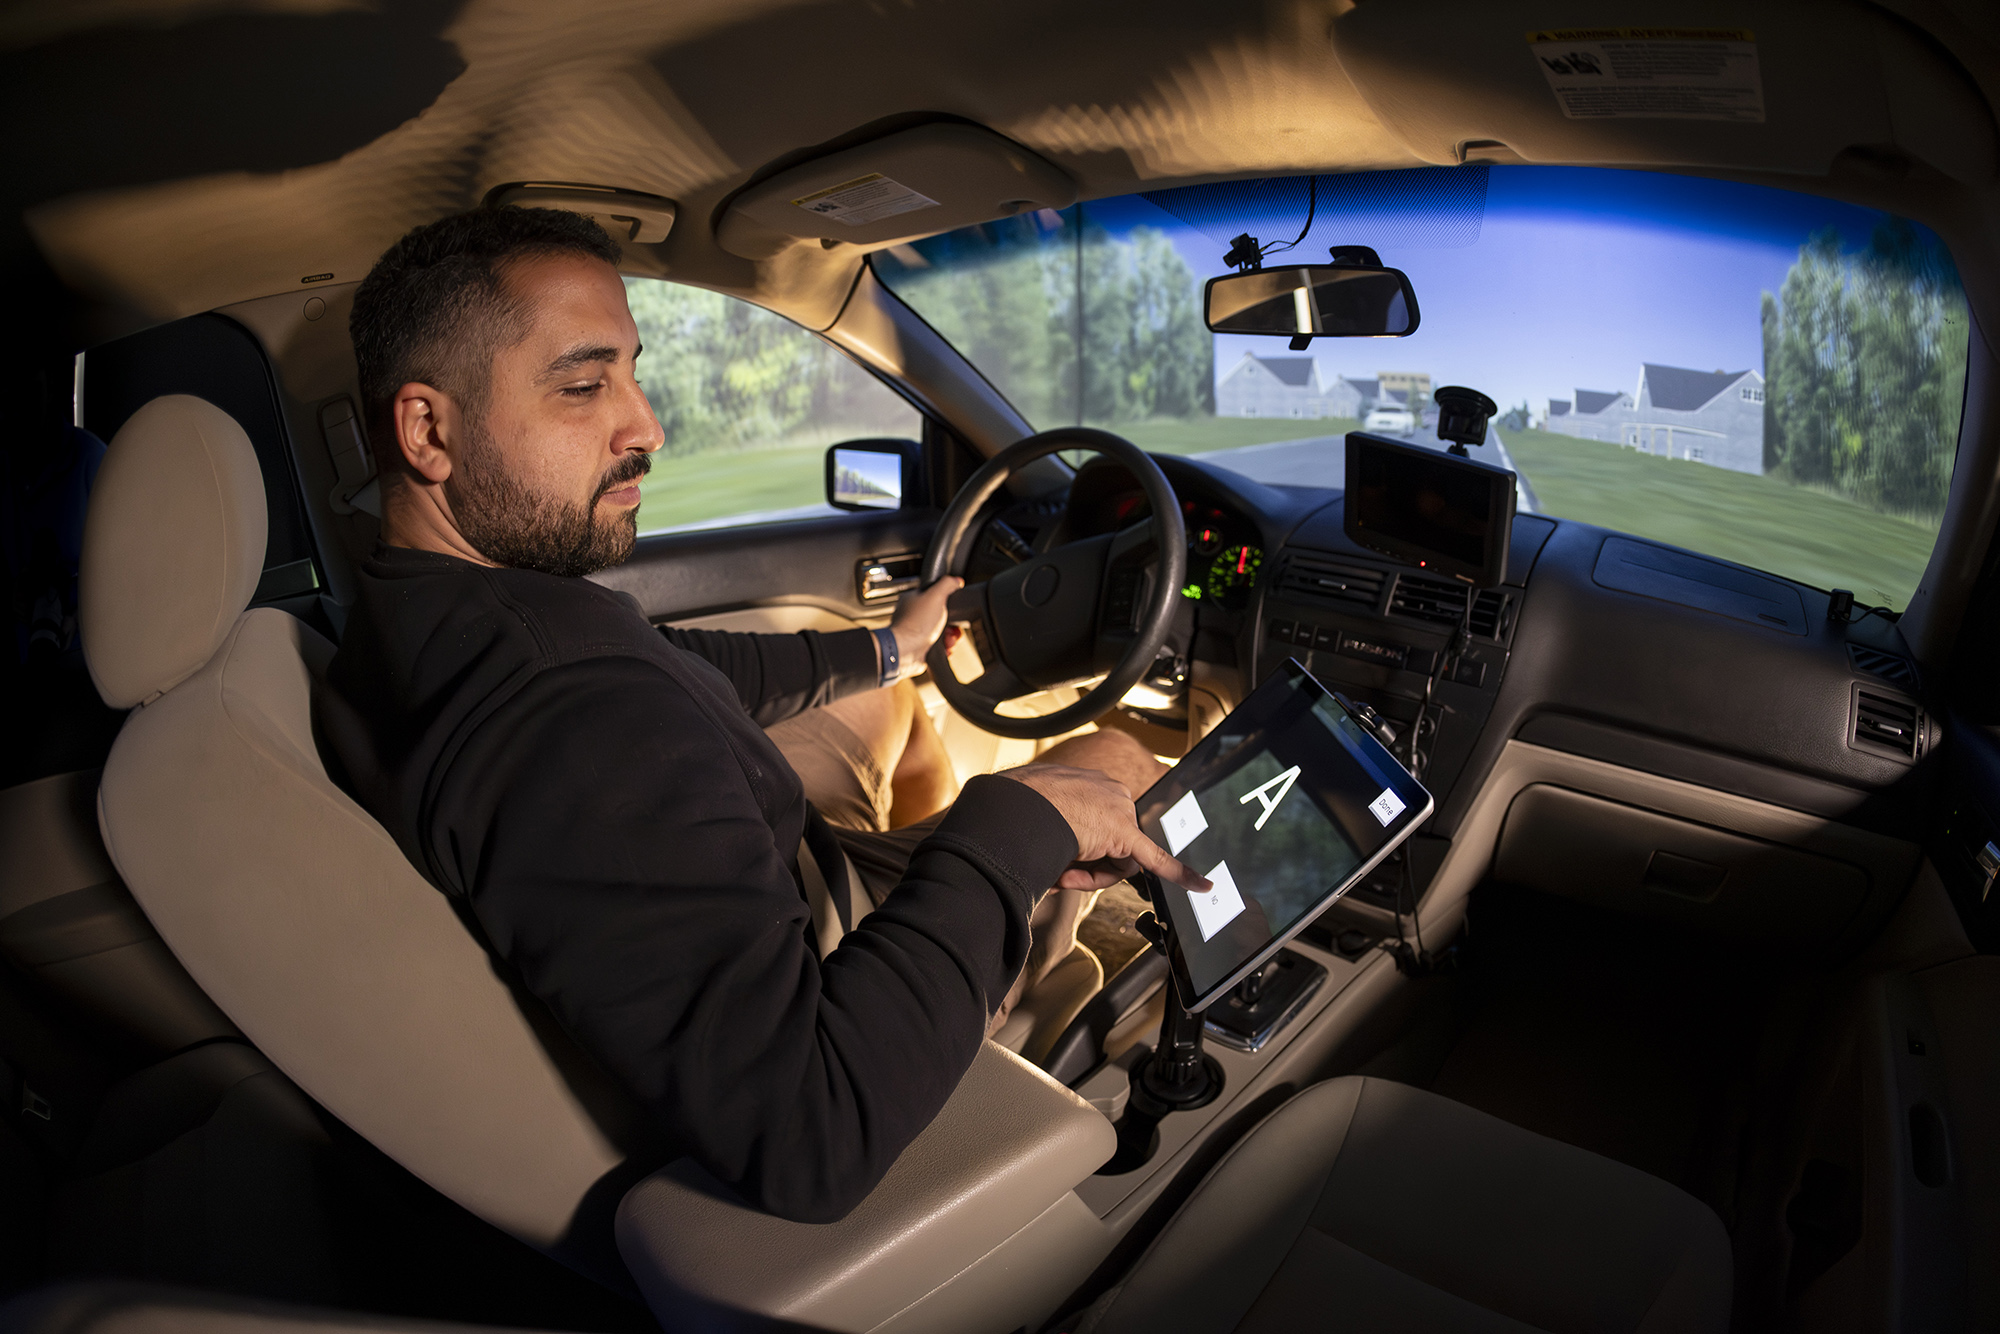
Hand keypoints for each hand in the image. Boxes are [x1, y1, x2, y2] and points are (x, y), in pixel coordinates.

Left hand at [891, 575, 961, 669]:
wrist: (906, 651)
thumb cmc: (916, 624)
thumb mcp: (935, 596)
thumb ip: (947, 584)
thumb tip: (956, 580)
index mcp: (913, 600)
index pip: (935, 596)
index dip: (948, 603)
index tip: (954, 608)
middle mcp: (913, 616)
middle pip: (941, 616)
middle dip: (952, 624)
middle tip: (953, 628)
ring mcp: (916, 632)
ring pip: (942, 632)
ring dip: (951, 637)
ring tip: (950, 640)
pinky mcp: (920, 647)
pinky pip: (938, 646)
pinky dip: (945, 648)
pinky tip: (946, 648)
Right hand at [1000, 763, 1210, 894]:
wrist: (1015, 808)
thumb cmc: (1017, 810)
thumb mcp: (1037, 814)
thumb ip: (1051, 826)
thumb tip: (1053, 857)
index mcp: (1089, 783)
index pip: (1098, 827)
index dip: (1079, 851)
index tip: (1065, 858)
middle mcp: (1109, 792)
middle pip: (1110, 845)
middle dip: (1086, 866)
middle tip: (1059, 873)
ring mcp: (1118, 811)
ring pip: (1118, 860)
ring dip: (1091, 876)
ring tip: (1062, 872)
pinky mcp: (1125, 834)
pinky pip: (1156, 859)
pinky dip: (1179, 874)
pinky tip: (1200, 885)